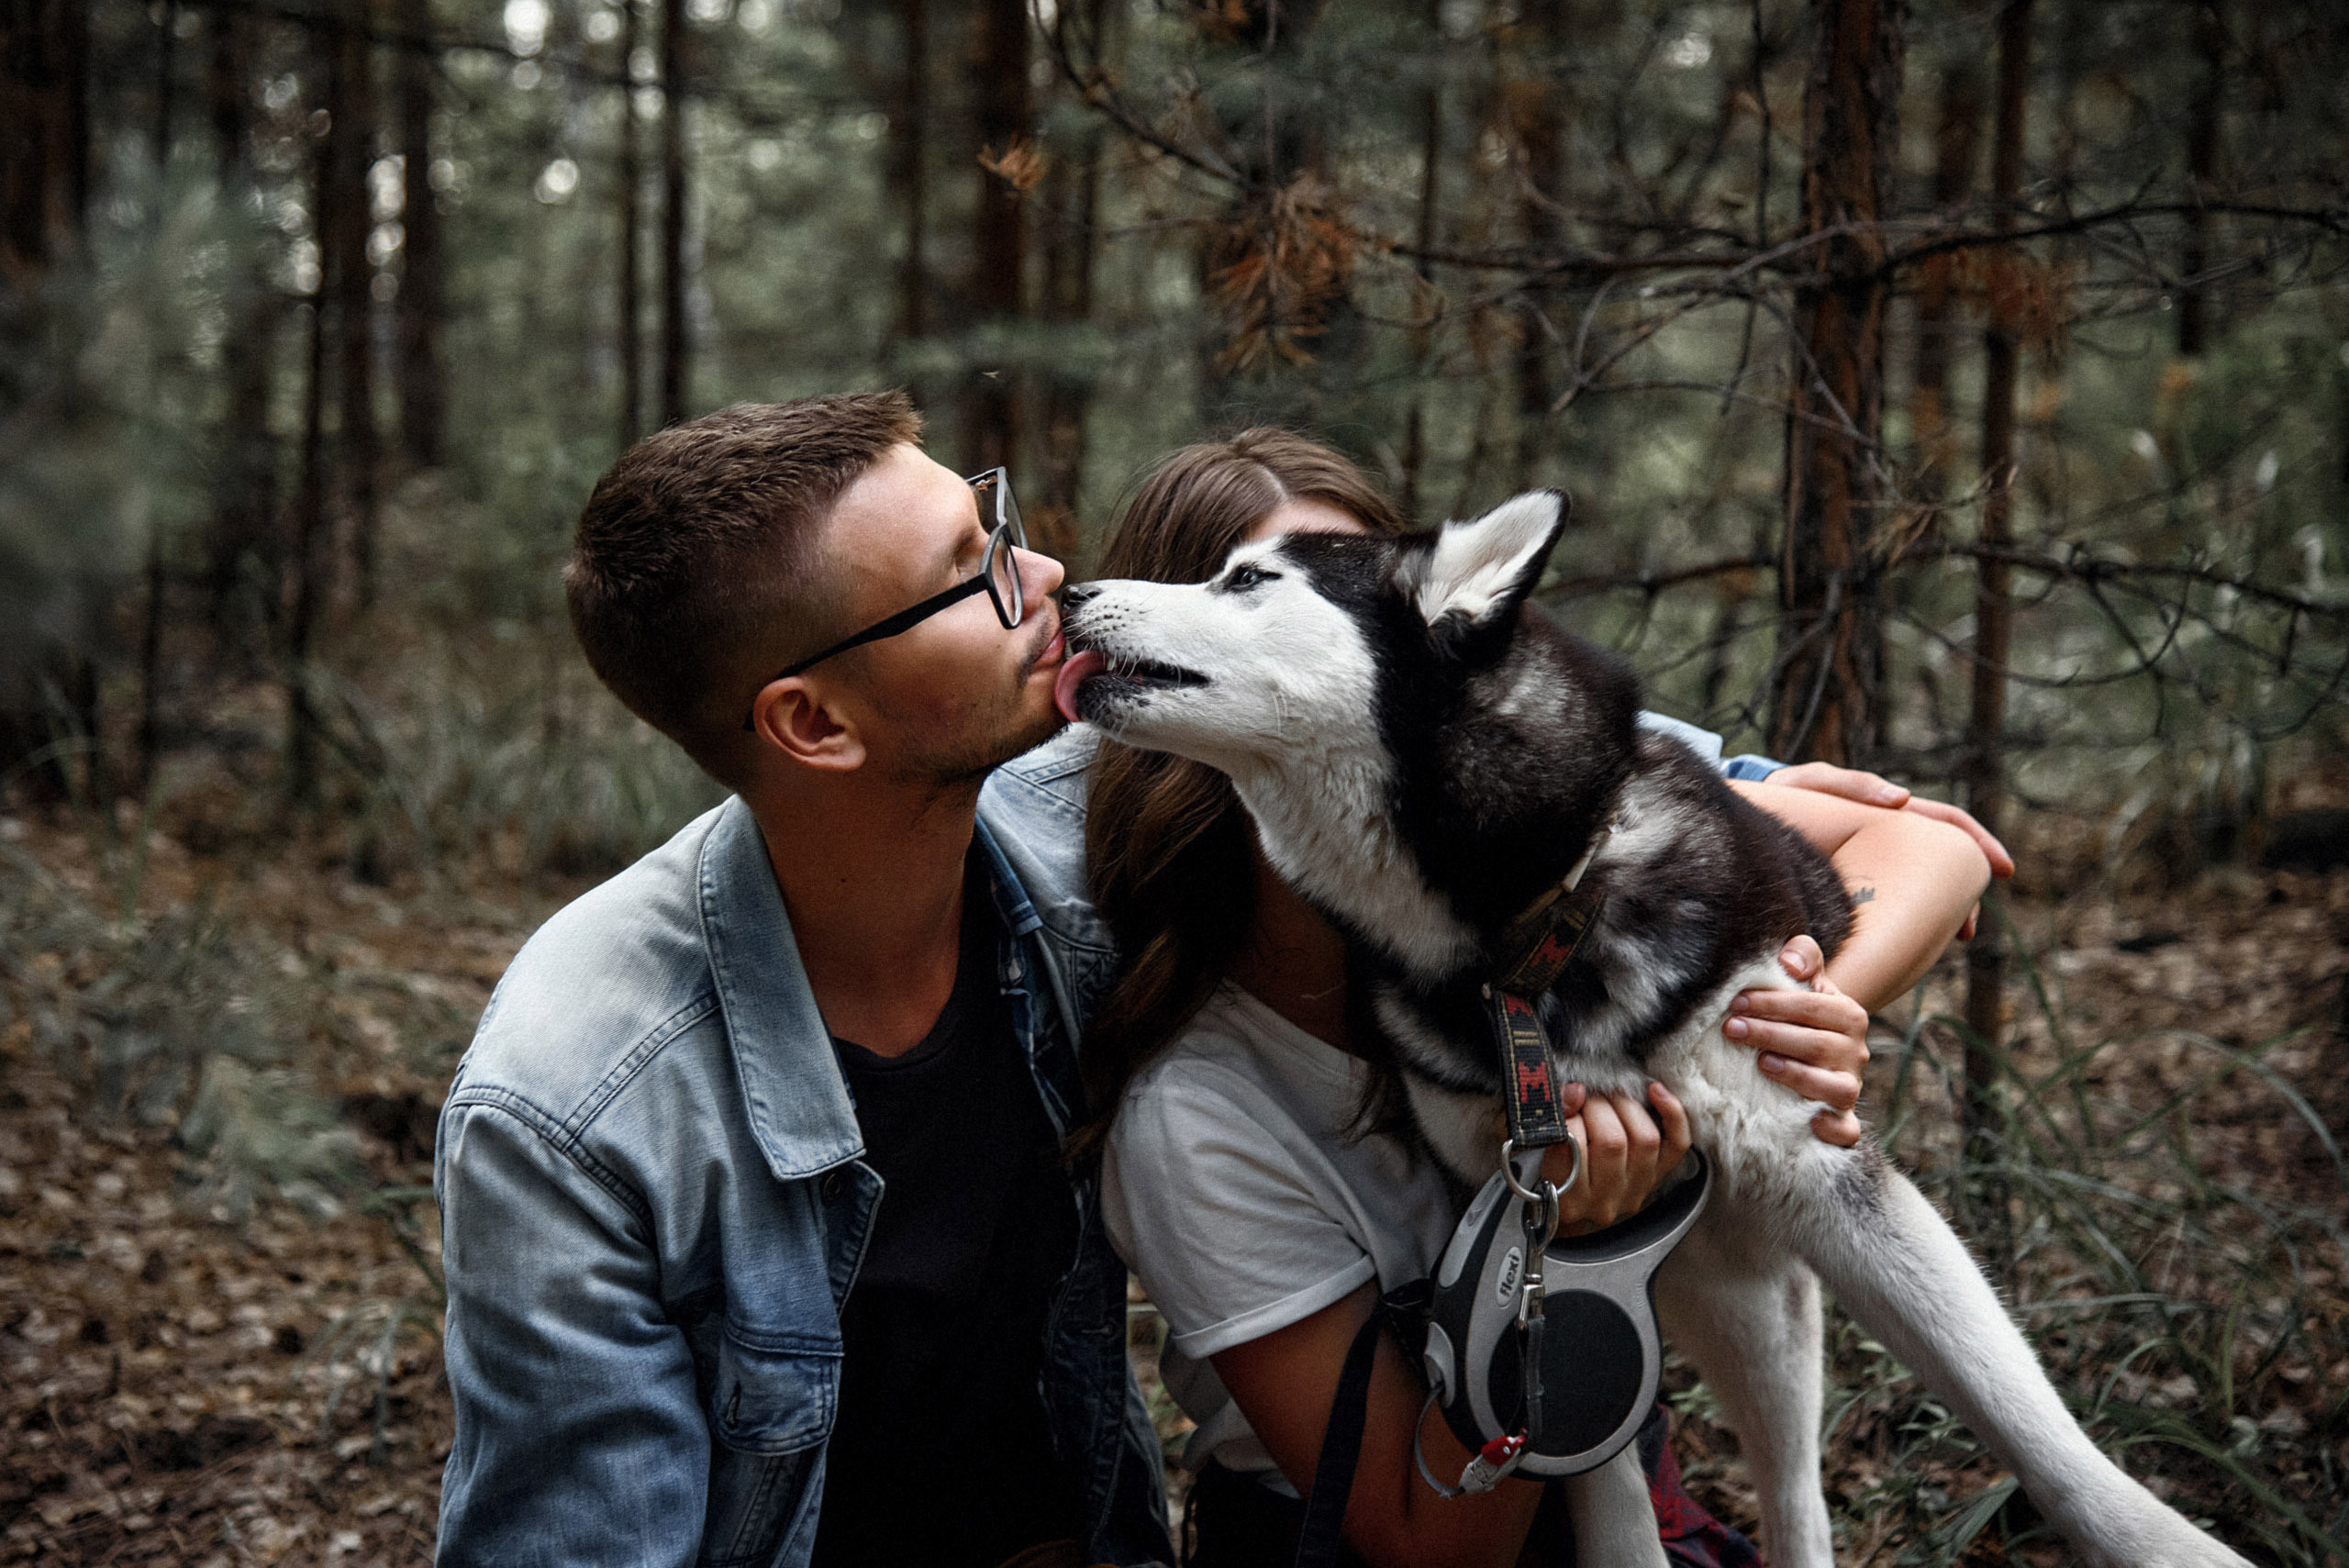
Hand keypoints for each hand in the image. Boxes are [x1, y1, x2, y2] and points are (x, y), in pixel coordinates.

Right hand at [1540, 1082, 1690, 1234]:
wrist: (1572, 1203)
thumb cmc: (1551, 1170)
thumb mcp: (1539, 1148)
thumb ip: (1552, 1118)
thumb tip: (1576, 1091)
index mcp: (1567, 1201)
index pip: (1571, 1146)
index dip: (1569, 1113)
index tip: (1566, 1100)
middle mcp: (1605, 1203)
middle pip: (1612, 1141)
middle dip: (1597, 1105)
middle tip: (1587, 1096)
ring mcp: (1635, 1191)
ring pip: (1644, 1138)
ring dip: (1626, 1106)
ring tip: (1609, 1097)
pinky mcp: (1657, 1178)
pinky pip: (1677, 1143)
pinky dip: (1672, 1113)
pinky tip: (1655, 1091)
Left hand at [1726, 935, 1868, 1147]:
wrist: (1813, 1047)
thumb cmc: (1799, 1011)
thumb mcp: (1804, 979)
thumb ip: (1802, 956)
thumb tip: (1789, 962)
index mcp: (1849, 1015)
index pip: (1814, 1007)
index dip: (1775, 1003)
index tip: (1736, 1002)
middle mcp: (1855, 1053)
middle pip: (1818, 1045)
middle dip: (1771, 1035)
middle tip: (1731, 1029)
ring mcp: (1850, 1087)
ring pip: (1836, 1087)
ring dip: (1796, 1076)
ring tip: (1760, 1063)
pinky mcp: (1844, 1118)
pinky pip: (1847, 1130)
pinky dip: (1832, 1129)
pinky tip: (1808, 1121)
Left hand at [1766, 762, 2012, 938]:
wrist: (1752, 814)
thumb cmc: (1788, 793)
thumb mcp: (1814, 782)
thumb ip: (1853, 786)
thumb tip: (1901, 798)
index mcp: (1891, 811)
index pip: (1949, 823)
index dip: (1978, 844)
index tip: (2002, 869)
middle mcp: (1889, 839)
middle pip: (1940, 867)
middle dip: (1961, 896)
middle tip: (1967, 930)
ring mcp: (1872, 865)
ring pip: (1916, 893)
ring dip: (1932, 917)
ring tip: (1936, 947)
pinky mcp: (1851, 888)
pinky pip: (1886, 909)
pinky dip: (1899, 927)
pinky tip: (1898, 951)